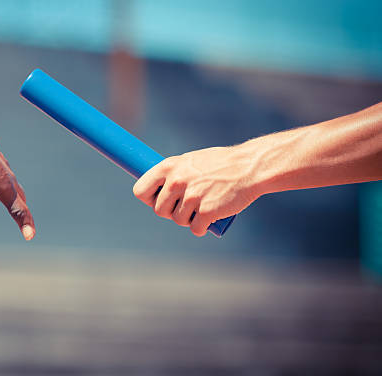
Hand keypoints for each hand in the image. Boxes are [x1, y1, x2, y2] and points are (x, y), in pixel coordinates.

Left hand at [132, 146, 259, 236]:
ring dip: (188, 220)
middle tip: (185, 207)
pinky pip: (195, 229)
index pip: (140, 191)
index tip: (158, 200)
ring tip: (201, 209)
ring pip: (178, 220)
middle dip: (171, 212)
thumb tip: (157, 190)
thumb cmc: (220, 163)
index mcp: (169, 167)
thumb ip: (174, 174)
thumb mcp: (190, 161)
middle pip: (159, 210)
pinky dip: (201, 228)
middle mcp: (177, 182)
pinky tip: (208, 221)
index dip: (148, 199)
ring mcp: (191, 197)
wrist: (249, 167)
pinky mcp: (206, 212)